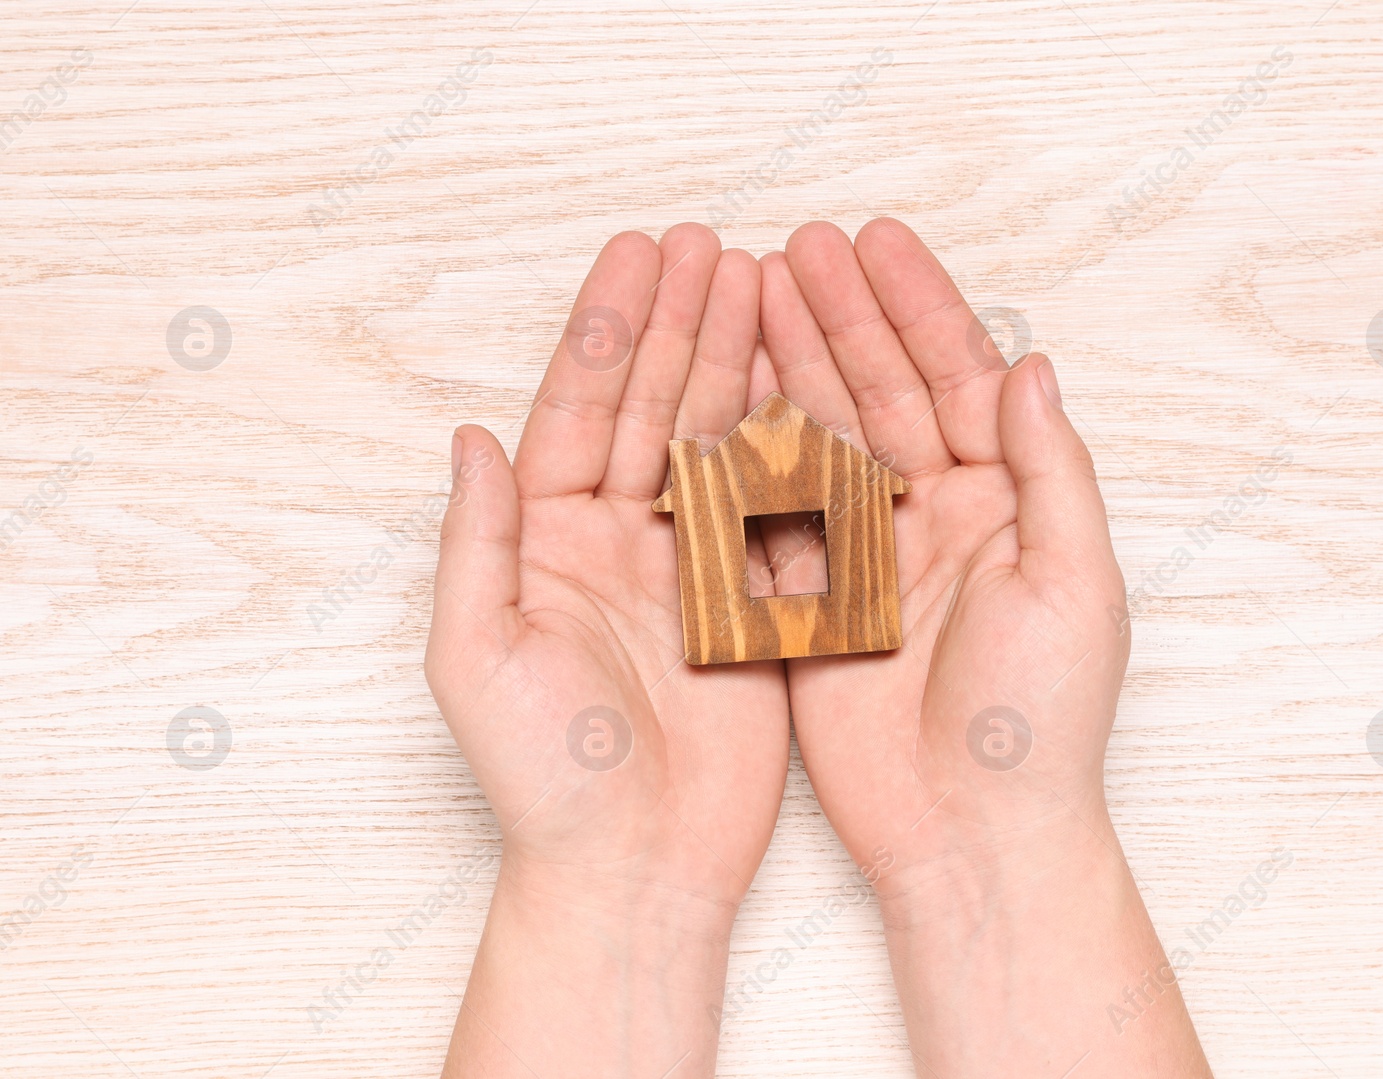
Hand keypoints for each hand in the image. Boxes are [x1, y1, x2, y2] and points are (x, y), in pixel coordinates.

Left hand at [425, 226, 790, 1076]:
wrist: (634, 869)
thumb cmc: (543, 776)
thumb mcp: (479, 653)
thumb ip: (476, 542)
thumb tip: (468, 436)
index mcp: (546, 543)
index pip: (576, 410)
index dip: (609, 330)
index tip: (641, 255)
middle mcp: (616, 543)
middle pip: (650, 409)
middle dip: (680, 325)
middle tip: (713, 246)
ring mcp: (688, 570)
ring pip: (714, 442)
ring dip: (735, 363)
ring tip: (762, 283)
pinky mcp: (750, 605)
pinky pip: (772, 508)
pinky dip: (789, 442)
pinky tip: (805, 379)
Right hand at [759, 219, 1210, 1076]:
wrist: (972, 837)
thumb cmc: (1041, 720)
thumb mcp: (1071, 583)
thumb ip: (1050, 471)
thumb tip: (1030, 363)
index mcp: (1007, 505)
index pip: (960, 381)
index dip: (919, 308)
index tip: (876, 242)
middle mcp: (937, 519)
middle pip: (885, 395)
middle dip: (844, 318)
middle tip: (799, 245)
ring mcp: (870, 558)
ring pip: (824, 440)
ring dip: (793, 365)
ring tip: (753, 288)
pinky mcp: (813, 603)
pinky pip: (778, 513)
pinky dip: (751, 452)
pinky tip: (723, 390)